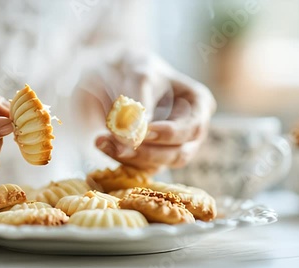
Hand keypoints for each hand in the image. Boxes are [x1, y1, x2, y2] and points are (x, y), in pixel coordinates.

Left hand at [75, 50, 215, 173]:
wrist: (105, 72)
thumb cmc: (129, 67)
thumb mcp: (135, 75)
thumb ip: (137, 104)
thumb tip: (135, 136)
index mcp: (198, 103)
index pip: (192, 128)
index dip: (170, 134)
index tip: (145, 131)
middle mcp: (189, 130)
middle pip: (178, 154)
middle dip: (147, 151)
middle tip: (117, 141)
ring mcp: (170, 146)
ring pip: (156, 165)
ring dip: (128, 157)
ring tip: (102, 140)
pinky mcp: (147, 158)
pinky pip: (137, 168)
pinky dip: (117, 158)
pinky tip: (101, 142)